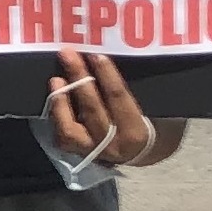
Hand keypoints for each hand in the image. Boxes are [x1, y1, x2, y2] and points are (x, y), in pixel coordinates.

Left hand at [45, 49, 178, 169]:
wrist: (144, 156)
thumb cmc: (155, 125)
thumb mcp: (157, 110)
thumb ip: (139, 91)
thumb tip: (113, 60)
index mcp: (136, 132)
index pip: (118, 98)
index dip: (107, 75)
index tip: (97, 55)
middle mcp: (113, 145)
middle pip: (92, 108)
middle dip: (79, 78)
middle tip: (67, 54)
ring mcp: (93, 151)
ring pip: (70, 128)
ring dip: (61, 102)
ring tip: (56, 79)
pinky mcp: (78, 154)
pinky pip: (62, 136)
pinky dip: (56, 116)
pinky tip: (54, 97)